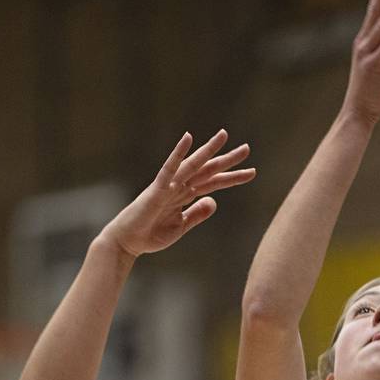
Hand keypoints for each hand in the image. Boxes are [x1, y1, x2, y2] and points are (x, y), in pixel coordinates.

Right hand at [98, 131, 255, 258]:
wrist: (128, 242)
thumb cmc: (150, 234)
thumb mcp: (181, 226)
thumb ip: (197, 214)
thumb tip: (214, 202)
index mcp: (185, 195)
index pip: (213, 183)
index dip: (232, 177)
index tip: (251, 172)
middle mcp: (179, 186)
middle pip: (207, 170)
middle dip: (227, 160)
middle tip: (247, 149)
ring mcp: (169, 185)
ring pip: (193, 165)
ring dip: (208, 151)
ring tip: (224, 136)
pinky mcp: (158, 189)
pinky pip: (170, 168)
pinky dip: (178, 153)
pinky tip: (187, 138)